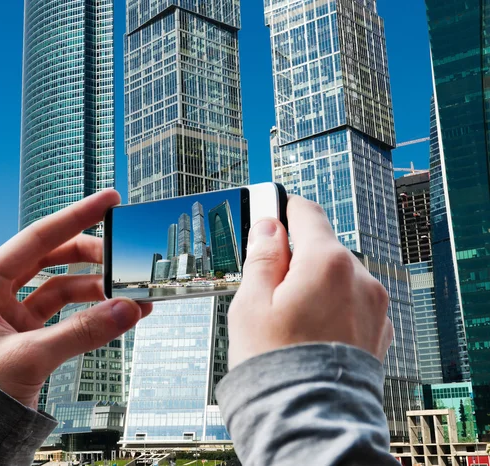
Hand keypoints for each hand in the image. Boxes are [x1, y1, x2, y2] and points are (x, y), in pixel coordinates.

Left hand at [0, 189, 150, 408]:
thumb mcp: (28, 357)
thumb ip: (82, 332)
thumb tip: (128, 309)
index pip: (37, 238)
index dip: (75, 217)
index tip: (108, 202)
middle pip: (54, 258)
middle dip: (92, 256)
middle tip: (124, 255)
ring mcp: (16, 315)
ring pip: (65, 288)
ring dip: (98, 289)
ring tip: (131, 294)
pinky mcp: (31, 336)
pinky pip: (69, 316)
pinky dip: (93, 314)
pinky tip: (118, 314)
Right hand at [228, 195, 392, 369]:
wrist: (310, 421)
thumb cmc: (276, 366)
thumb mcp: (251, 303)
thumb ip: (262, 256)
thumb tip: (268, 226)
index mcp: (327, 264)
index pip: (306, 213)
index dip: (282, 209)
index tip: (268, 211)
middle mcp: (360, 279)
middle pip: (322, 247)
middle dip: (295, 257)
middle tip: (267, 285)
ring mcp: (374, 306)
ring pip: (336, 276)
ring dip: (314, 283)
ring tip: (289, 319)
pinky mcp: (378, 330)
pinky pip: (351, 302)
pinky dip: (331, 306)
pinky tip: (310, 332)